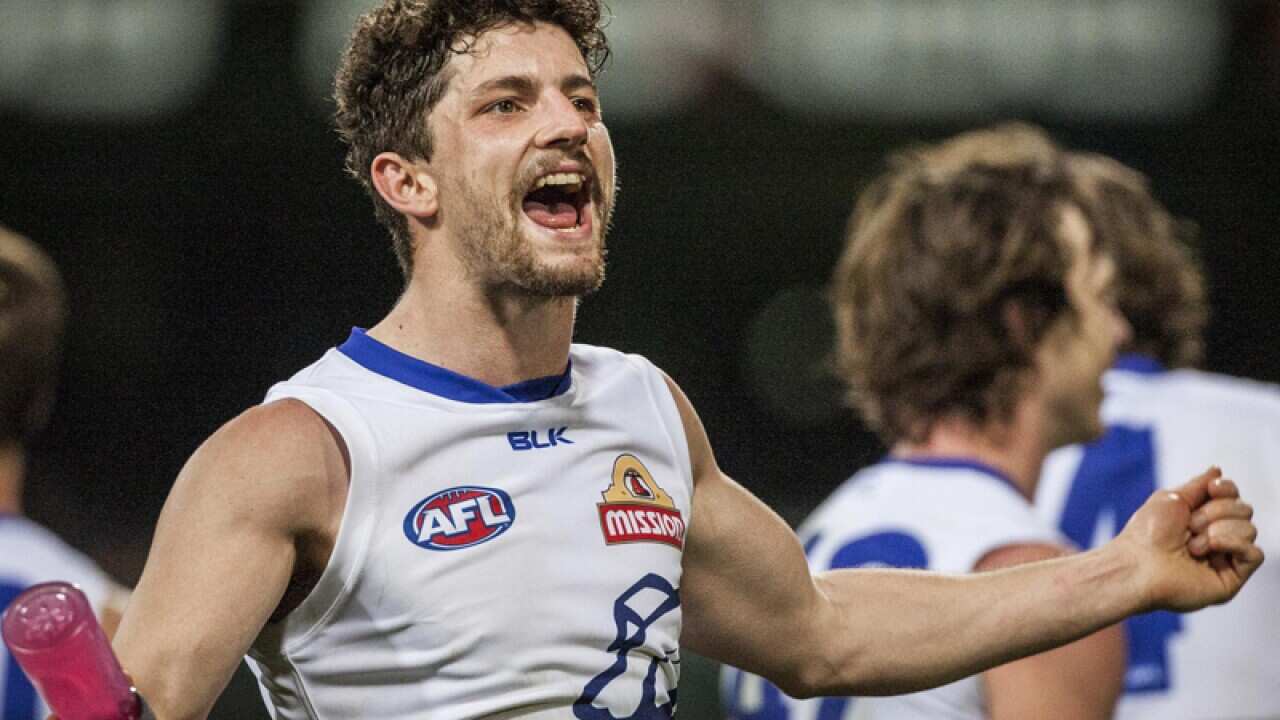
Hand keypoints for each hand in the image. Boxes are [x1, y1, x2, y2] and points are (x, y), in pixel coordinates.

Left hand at [1115, 466, 1263, 611]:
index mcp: (1201, 518)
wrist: (1138, 564)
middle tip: (1189, 525)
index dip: (1227, 489)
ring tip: (1192, 545)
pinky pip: (1255, 553)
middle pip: (1244, 510)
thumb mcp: (1172, 498)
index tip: (1212, 489)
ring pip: (1250, 529)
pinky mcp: (1230, 578)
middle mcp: (1216, 537)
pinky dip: (1234, 544)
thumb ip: (1199, 485)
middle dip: (1215, 511)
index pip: (1233, 496)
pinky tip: (1212, 547)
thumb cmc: (1146, 533)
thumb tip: (1217, 471)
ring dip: (1218, 530)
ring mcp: (1224, 558)